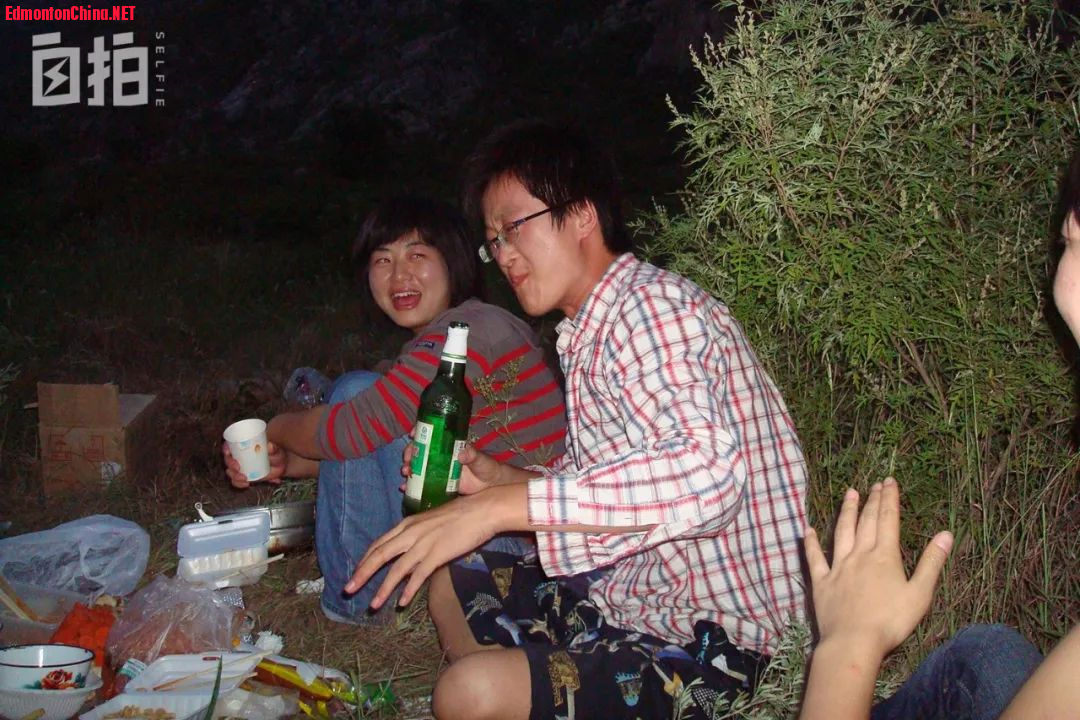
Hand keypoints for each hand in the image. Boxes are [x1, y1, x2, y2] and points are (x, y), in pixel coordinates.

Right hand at [223, 440, 284, 487]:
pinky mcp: (245, 477)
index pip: (229, 446)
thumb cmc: (276, 453)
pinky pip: (237, 481)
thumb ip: (273, 448)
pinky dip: (239, 484)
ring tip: (244, 478)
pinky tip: (246, 484)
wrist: (281, 465)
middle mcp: (240, 456)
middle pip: (228, 460)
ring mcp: (242, 467)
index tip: (228, 453)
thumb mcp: (275, 449)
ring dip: (234, 476)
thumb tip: (270, 446)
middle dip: (230, 464)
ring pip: (231, 472)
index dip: (226, 449)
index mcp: (243, 446)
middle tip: (237, 467)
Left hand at [345, 484, 521, 607]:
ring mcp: (423, 544)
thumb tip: (411, 554)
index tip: (356, 573)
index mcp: (408, 524)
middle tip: (348, 589)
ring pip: (396, 570)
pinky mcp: (437, 554)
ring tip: (373, 605)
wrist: (482, 509)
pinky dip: (408, 590)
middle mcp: (411, 533)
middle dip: (362, 574)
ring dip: (382, 589)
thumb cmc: (461, 514)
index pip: (379, 543)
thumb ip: (418, 536)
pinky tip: (402, 603)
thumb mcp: (432, 522)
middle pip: (379, 555)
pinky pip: (418, 576)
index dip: (365, 560)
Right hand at [398, 435, 524, 494]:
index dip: (419, 432)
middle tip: (407, 459)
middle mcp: (440, 456)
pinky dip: (412, 485)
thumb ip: (472, 455)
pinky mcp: (437, 484)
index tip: (413, 433)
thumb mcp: (480, 459)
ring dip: (408, 468)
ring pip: (417, 466)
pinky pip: (421, 483)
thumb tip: (462, 453)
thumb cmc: (486, 467)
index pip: (431, 434)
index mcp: (449, 445)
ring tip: (406, 472)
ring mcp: (437, 470)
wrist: (489, 486)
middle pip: (419, 451)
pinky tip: (405, 487)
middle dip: (410, 453)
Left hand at [804, 478, 952, 661]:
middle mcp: (859, 555)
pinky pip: (814, 558)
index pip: (888, 521)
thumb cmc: (891, 621)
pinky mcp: (821, 582)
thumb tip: (946, 534)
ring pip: (841, 533)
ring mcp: (838, 567)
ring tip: (849, 494)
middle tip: (875, 484)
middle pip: (866, 522)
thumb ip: (932, 563)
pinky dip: (811, 543)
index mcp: (884, 557)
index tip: (889, 482)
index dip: (889, 500)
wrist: (853, 641)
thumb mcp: (920, 594)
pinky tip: (807, 530)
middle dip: (872, 501)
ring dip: (846, 512)